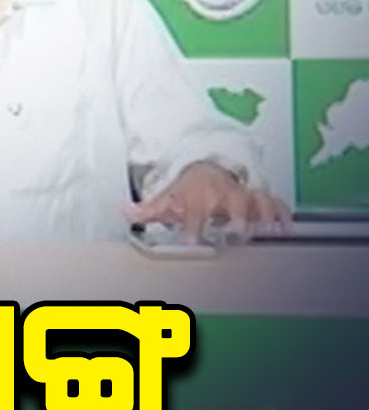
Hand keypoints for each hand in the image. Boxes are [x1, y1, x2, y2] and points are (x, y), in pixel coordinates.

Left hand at [127, 161, 288, 242]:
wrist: (206, 169)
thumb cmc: (187, 190)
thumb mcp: (165, 199)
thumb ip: (146, 211)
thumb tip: (124, 212)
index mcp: (199, 197)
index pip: (196, 212)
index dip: (194, 226)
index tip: (194, 241)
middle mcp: (223, 195)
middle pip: (234, 202)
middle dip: (237, 216)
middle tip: (238, 232)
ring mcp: (242, 195)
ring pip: (258, 200)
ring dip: (264, 214)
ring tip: (267, 229)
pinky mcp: (258, 197)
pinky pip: (275, 202)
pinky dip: (282, 214)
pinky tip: (284, 228)